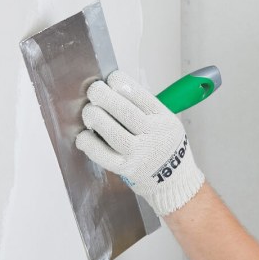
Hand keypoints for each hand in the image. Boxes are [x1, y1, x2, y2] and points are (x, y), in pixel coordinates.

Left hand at [75, 70, 204, 215]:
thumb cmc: (164, 146)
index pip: (141, 96)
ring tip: (89, 112)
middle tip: (94, 91)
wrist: (174, 180)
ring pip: (115, 134)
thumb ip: (143, 107)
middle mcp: (154, 136)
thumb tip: (111, 89)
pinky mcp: (126, 169)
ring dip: (96, 118)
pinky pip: (104, 156)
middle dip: (104, 97)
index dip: (122, 83)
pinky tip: (84, 136)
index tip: (111, 79)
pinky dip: (90, 145)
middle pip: (126, 112)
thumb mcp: (166, 121)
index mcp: (164, 119)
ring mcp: (140, 154)